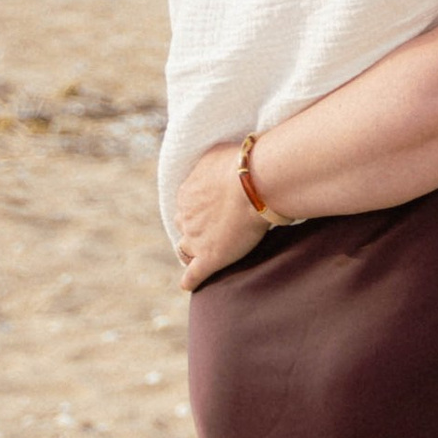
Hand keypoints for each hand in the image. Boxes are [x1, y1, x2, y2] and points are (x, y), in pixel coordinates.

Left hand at [174, 140, 265, 291]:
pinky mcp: (209, 257)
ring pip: (185, 250)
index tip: (211, 210)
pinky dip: (190, 280)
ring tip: (198, 258)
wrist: (254, 183)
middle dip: (194, 228)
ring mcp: (195, 238)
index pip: (186, 205)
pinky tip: (190, 284)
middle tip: (210, 230)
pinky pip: (193, 275)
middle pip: (184, 226)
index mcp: (186, 193)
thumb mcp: (218, 153)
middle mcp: (186, 216)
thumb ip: (210, 163)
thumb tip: (214, 163)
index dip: (199, 209)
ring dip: (190, 253)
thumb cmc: (242, 164)